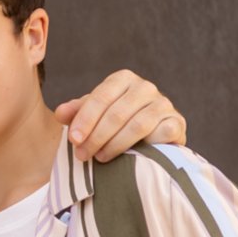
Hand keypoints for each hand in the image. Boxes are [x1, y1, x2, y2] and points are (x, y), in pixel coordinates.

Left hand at [54, 69, 186, 162]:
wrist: (150, 137)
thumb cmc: (116, 122)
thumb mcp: (93, 115)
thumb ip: (76, 112)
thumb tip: (60, 114)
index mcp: (123, 79)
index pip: (101, 97)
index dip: (85, 119)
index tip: (74, 139)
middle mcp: (145, 87)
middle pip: (117, 113)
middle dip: (96, 136)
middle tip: (82, 154)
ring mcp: (164, 104)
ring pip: (138, 125)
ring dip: (115, 144)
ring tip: (100, 157)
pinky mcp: (177, 122)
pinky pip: (161, 134)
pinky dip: (145, 146)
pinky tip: (131, 157)